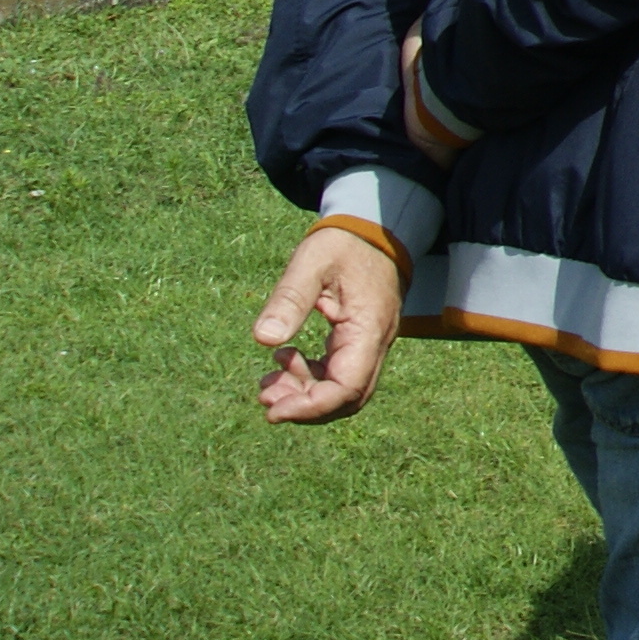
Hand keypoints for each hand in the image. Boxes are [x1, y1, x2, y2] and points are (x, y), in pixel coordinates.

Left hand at [255, 224, 405, 425]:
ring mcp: (370, 342)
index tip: (272, 410)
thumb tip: (263, 340)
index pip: (347, 388)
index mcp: (368, 328)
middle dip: (306, 407)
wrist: (375, 228)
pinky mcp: (360, 339)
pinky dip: (310, 377)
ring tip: (267, 381)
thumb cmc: (344, 243)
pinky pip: (339, 373)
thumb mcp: (311, 263)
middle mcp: (376, 342)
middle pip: (348, 398)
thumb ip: (289, 299)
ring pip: (343, 389)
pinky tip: (284, 359)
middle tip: (265, 395)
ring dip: (305, 394)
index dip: (310, 408)